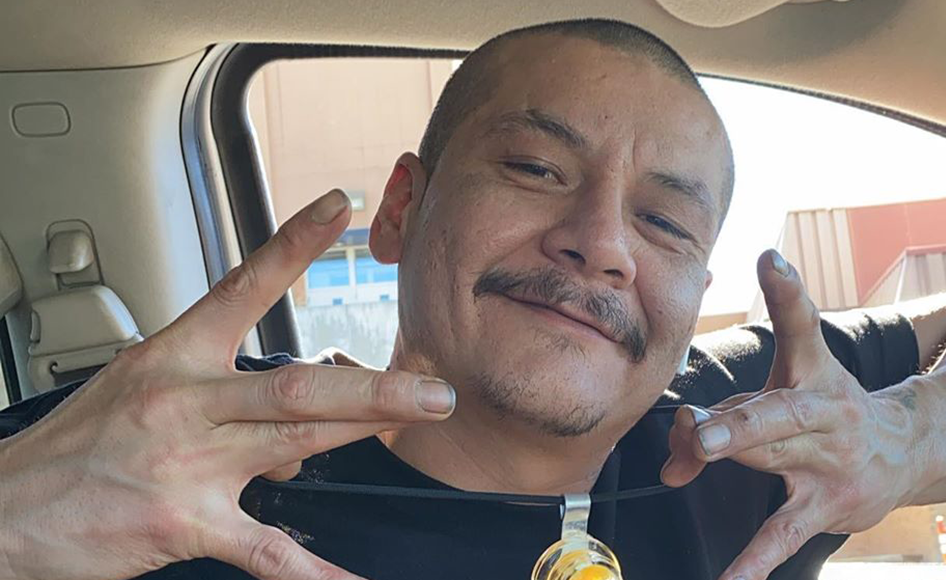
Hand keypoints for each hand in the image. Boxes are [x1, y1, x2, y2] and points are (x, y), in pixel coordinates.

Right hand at [0, 190, 456, 579]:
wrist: (5, 511)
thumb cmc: (75, 448)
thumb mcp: (137, 385)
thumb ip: (215, 386)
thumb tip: (290, 411)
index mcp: (174, 357)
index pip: (242, 287)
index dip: (293, 246)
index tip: (339, 209)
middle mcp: (186, 402)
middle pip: (294, 384)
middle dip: (371, 382)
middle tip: (432, 380)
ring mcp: (188, 463)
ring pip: (294, 440)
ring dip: (366, 428)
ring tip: (422, 413)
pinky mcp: (186, 523)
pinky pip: (265, 550)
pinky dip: (313, 569)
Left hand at [660, 250, 915, 579]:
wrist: (909, 449)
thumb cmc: (822, 412)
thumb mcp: (778, 396)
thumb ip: (716, 419)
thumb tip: (669, 461)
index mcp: (813, 370)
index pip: (801, 324)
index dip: (787, 290)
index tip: (771, 259)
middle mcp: (825, 410)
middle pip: (772, 409)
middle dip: (735, 414)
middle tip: (699, 421)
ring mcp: (831, 460)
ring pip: (772, 456)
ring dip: (731, 453)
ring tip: (691, 453)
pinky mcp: (829, 505)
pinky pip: (783, 533)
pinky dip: (754, 560)